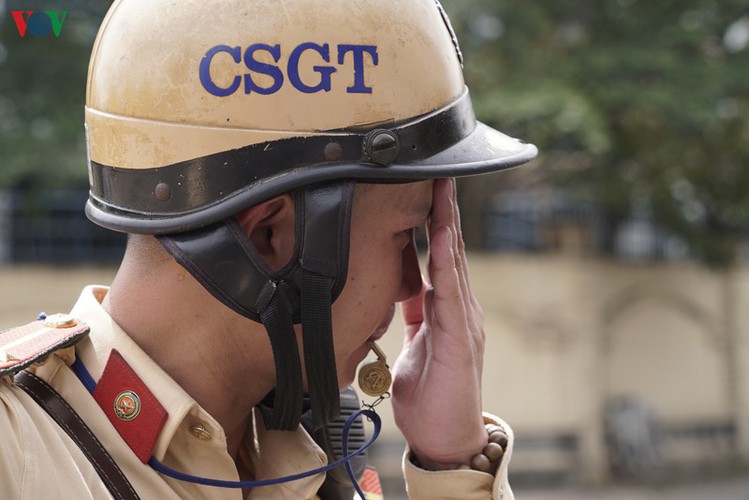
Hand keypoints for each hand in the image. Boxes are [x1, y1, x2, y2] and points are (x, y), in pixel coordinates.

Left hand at [390, 178, 487, 469]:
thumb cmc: (432, 395)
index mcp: (447, 309)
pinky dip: (446, 262)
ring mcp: (464, 322)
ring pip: (455, 263)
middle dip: (443, 210)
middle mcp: (459, 309)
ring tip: (441, 190)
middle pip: (452, 250)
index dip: (434, 222)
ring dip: (447, 225)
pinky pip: (450, 293)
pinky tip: (441, 237)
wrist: (446, 439)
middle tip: (437, 170)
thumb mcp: (416, 346)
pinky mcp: (460, 340)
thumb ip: (416, 316)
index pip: (441, 256)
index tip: (426, 189)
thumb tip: (406, 290)